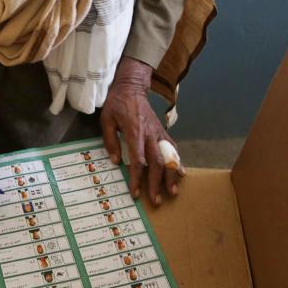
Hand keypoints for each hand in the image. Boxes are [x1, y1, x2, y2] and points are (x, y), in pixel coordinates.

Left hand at [100, 56, 184, 205]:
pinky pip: (173, 148)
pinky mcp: (163, 131)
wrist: (132, 87)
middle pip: (156, 162)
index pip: (138, 160)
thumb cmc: (117, 104)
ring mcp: (159, 133)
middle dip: (157, 183)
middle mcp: (150, 134)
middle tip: (157, 200)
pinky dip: (178, 161)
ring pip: (168, 157)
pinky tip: (181, 173)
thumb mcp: (106, 119)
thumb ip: (110, 141)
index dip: (137, 178)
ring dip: (171, 176)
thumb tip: (115, 161)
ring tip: (173, 192)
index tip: (136, 193)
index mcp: (134, 132)